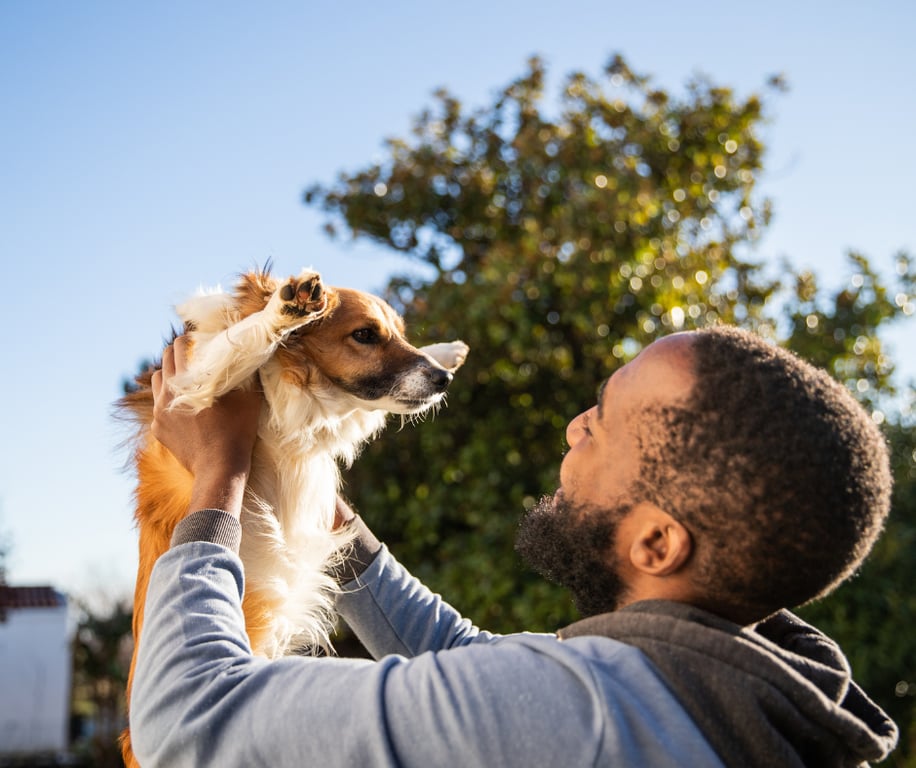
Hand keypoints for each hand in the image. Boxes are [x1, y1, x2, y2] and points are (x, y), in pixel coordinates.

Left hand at [151, 335, 262, 516]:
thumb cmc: (237, 431)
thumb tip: (252, 356)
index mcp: (187, 381)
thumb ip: (247, 374)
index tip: (200, 341)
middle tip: (194, 355)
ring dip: (170, 375)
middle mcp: (167, 393)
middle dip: (178, 354)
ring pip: (157, 380)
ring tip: (187, 379)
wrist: (219, 469)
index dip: (189, 339)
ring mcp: (160, 412)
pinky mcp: (158, 428)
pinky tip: (185, 406)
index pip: (179, 346)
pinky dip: (169, 400)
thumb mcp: (249, 398)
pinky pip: (159, 405)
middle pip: (165, 359)